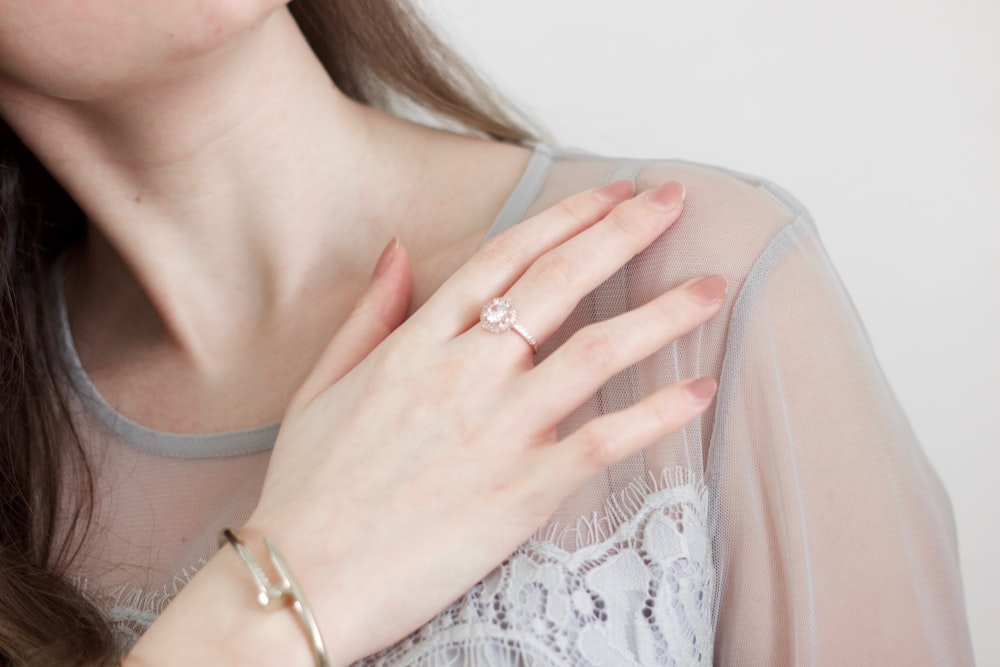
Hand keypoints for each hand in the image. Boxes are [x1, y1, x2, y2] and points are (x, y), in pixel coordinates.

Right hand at [245, 179, 725, 662]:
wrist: (303, 581)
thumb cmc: (309, 488)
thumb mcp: (321, 385)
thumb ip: (368, 314)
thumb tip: (402, 251)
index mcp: (417, 344)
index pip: (505, 257)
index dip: (566, 217)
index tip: (610, 193)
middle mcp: (464, 372)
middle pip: (559, 281)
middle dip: (624, 231)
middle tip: (674, 199)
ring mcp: (498, 429)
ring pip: (597, 351)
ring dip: (663, 314)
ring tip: (713, 288)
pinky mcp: (522, 490)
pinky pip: (605, 442)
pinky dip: (658, 415)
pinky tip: (701, 392)